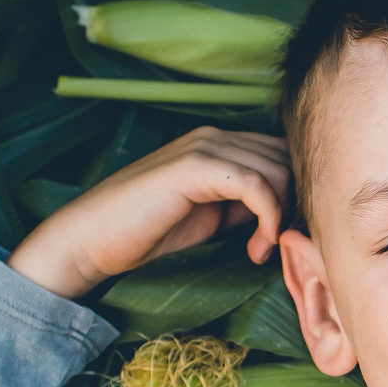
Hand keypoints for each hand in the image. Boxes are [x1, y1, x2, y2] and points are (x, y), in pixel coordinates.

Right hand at [8, 126, 291, 297]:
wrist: (94, 237)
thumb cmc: (147, 230)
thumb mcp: (211, 216)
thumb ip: (244, 205)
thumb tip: (286, 212)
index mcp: (216, 145)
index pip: (280, 154)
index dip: (293, 194)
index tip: (283, 234)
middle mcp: (213, 137)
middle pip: (285, 159)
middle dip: (293, 204)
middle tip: (275, 244)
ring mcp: (203, 148)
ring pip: (276, 170)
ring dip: (280, 216)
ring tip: (259, 249)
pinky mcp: (195, 167)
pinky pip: (256, 184)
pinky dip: (268, 217)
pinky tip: (257, 245)